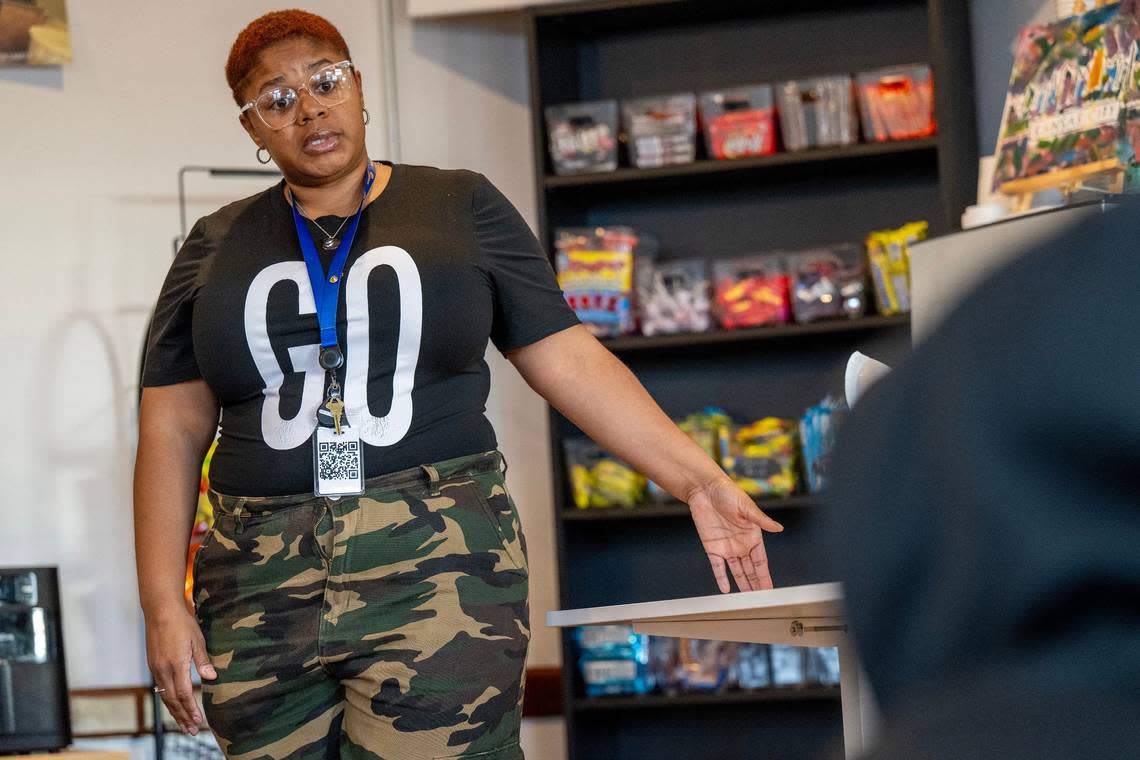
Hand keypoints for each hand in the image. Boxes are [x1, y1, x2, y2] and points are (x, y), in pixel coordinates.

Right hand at [145, 603, 216, 734]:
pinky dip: (167, 700)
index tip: (198, 721)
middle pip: (172, 700)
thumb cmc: (182, 623)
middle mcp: (163, 670)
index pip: (184, 694)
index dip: (191, 709)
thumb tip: (212, 678)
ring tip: (182, 724)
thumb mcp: (197, 640)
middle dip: (182, 717)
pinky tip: (172, 704)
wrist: (160, 610)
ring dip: (174, 711)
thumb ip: (202, 661)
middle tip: (190, 731)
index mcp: (176, 665)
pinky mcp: (153, 665)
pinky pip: (160, 687)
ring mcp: (156, 668)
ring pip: (164, 696)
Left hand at [686, 477, 783, 592]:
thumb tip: (779, 528)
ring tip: (747, 600)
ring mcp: (726, 547)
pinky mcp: (712, 546)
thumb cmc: (727, 492)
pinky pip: (717, 566)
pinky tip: (725, 589)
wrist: (704, 489)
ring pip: (736, 571)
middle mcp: (741, 544)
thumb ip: (761, 520)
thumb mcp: (746, 507)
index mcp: (752, 535)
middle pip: (750, 569)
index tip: (770, 589)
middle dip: (756, 584)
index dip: (765, 575)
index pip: (761, 561)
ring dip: (742, 584)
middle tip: (762, 601)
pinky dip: (721, 577)